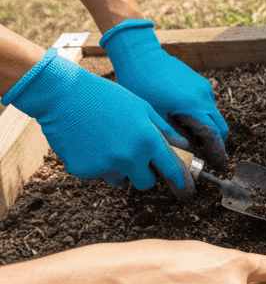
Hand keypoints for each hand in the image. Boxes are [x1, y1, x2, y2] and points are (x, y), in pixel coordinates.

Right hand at [2, 48, 193, 196]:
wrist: (64, 94)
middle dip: (145, 175)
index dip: (179, 180)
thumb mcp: (142, 107)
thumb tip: (183, 146)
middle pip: (146, 183)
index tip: (184, 188)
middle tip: (138, 161)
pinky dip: (95, 165)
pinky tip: (89, 144)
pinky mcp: (83, 170)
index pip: (171, 169)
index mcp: (147, 140)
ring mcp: (105, 166)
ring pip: (120, 181)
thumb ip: (163, 130)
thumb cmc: (107, 97)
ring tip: (109, 146)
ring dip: (119, 171)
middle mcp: (129, 157)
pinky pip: (96, 175)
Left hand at [101, 19, 228, 165]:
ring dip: (207, 129)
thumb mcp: (153, 116)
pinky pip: (206, 104)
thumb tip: (184, 155)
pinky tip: (183, 120)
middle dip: (217, 143)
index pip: (214, 135)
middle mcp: (204, 96)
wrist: (140, 55)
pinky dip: (201, 116)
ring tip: (190, 139)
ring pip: (213, 115)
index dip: (217, 152)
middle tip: (207, 156)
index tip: (218, 163)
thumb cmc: (140, 85)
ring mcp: (203, 87)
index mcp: (193, 106)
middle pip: (220, 126)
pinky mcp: (199, 82)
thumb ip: (172, 136)